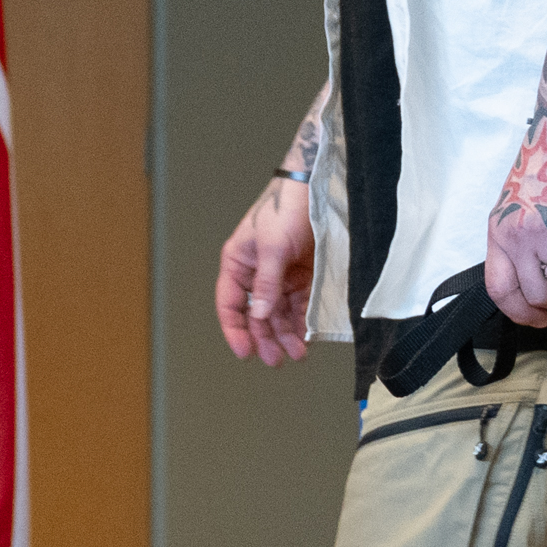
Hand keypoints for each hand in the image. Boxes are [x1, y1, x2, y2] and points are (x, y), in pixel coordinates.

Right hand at [218, 178, 316, 364]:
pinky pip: (298, 302)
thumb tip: (258, 315)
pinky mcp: (301, 273)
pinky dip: (301, 319)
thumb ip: (266, 284)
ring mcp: (279, 274)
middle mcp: (256, 272)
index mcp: (239, 263)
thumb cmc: (286, 208)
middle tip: (277, 359)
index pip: (230, 304)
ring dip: (286, 333)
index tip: (245, 352)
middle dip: (266, 337)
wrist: (316, 187)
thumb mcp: (273, 248)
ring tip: (297, 353)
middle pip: (256, 313)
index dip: (235, 330)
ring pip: (278, 312)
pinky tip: (306, 334)